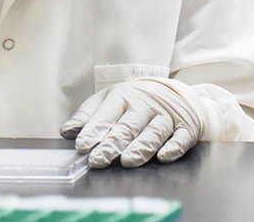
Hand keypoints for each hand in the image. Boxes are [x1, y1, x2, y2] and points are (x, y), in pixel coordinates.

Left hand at [60, 79, 202, 167]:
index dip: (94, 130)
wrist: (174, 92)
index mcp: (123, 97)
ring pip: (154, 132)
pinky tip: (164, 156)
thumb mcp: (109, 100)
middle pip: (128, 126)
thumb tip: (67, 131)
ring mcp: (166, 116)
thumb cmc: (135, 100)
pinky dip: (174, 147)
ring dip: (141, 147)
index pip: (107, 115)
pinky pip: (181, 138)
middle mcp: (145, 106)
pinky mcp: (186, 127)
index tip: (83, 145)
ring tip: (128, 161)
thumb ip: (88, 115)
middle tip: (99, 159)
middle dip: (113, 143)